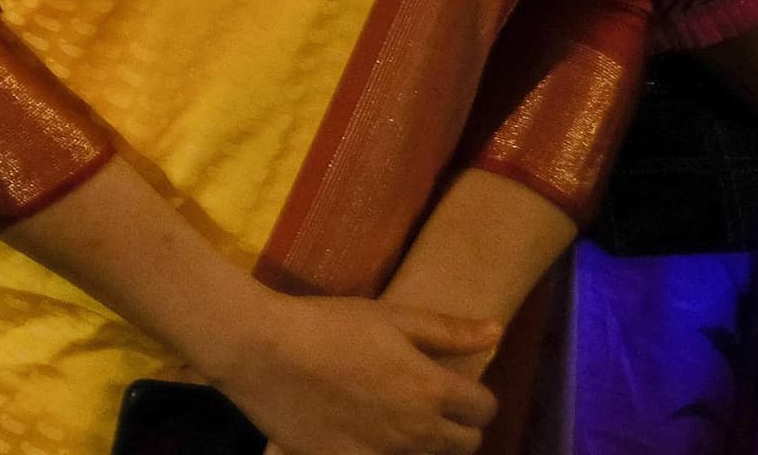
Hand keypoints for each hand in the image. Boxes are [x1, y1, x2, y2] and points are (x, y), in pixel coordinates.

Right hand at [200, 294, 495, 454]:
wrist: (260, 350)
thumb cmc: (326, 325)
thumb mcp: (390, 317)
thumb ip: (448, 331)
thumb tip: (497, 333)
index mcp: (432, 389)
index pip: (484, 409)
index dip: (475, 397)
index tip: (454, 386)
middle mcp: (418, 430)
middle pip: (466, 443)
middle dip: (457, 424)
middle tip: (428, 404)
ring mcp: (384, 452)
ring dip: (425, 441)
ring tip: (396, 418)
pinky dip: (384, 450)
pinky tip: (365, 432)